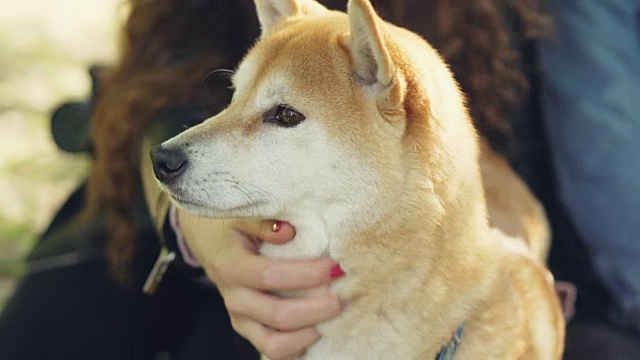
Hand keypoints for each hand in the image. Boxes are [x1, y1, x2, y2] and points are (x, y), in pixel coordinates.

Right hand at [177, 211, 343, 359]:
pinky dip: (299, 345)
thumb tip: (289, 231)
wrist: (208, 240)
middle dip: (317, 309)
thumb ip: (263, 222)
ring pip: (275, 344)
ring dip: (309, 333)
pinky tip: (320, 328)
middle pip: (278, 315)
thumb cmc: (231, 225)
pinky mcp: (249, 329)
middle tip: (344, 296)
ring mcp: (241, 318)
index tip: (335, 267)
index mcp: (232, 267)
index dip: (306, 274)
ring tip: (334, 317)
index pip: (271, 276)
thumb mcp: (242, 214)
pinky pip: (274, 350)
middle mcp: (235, 298)